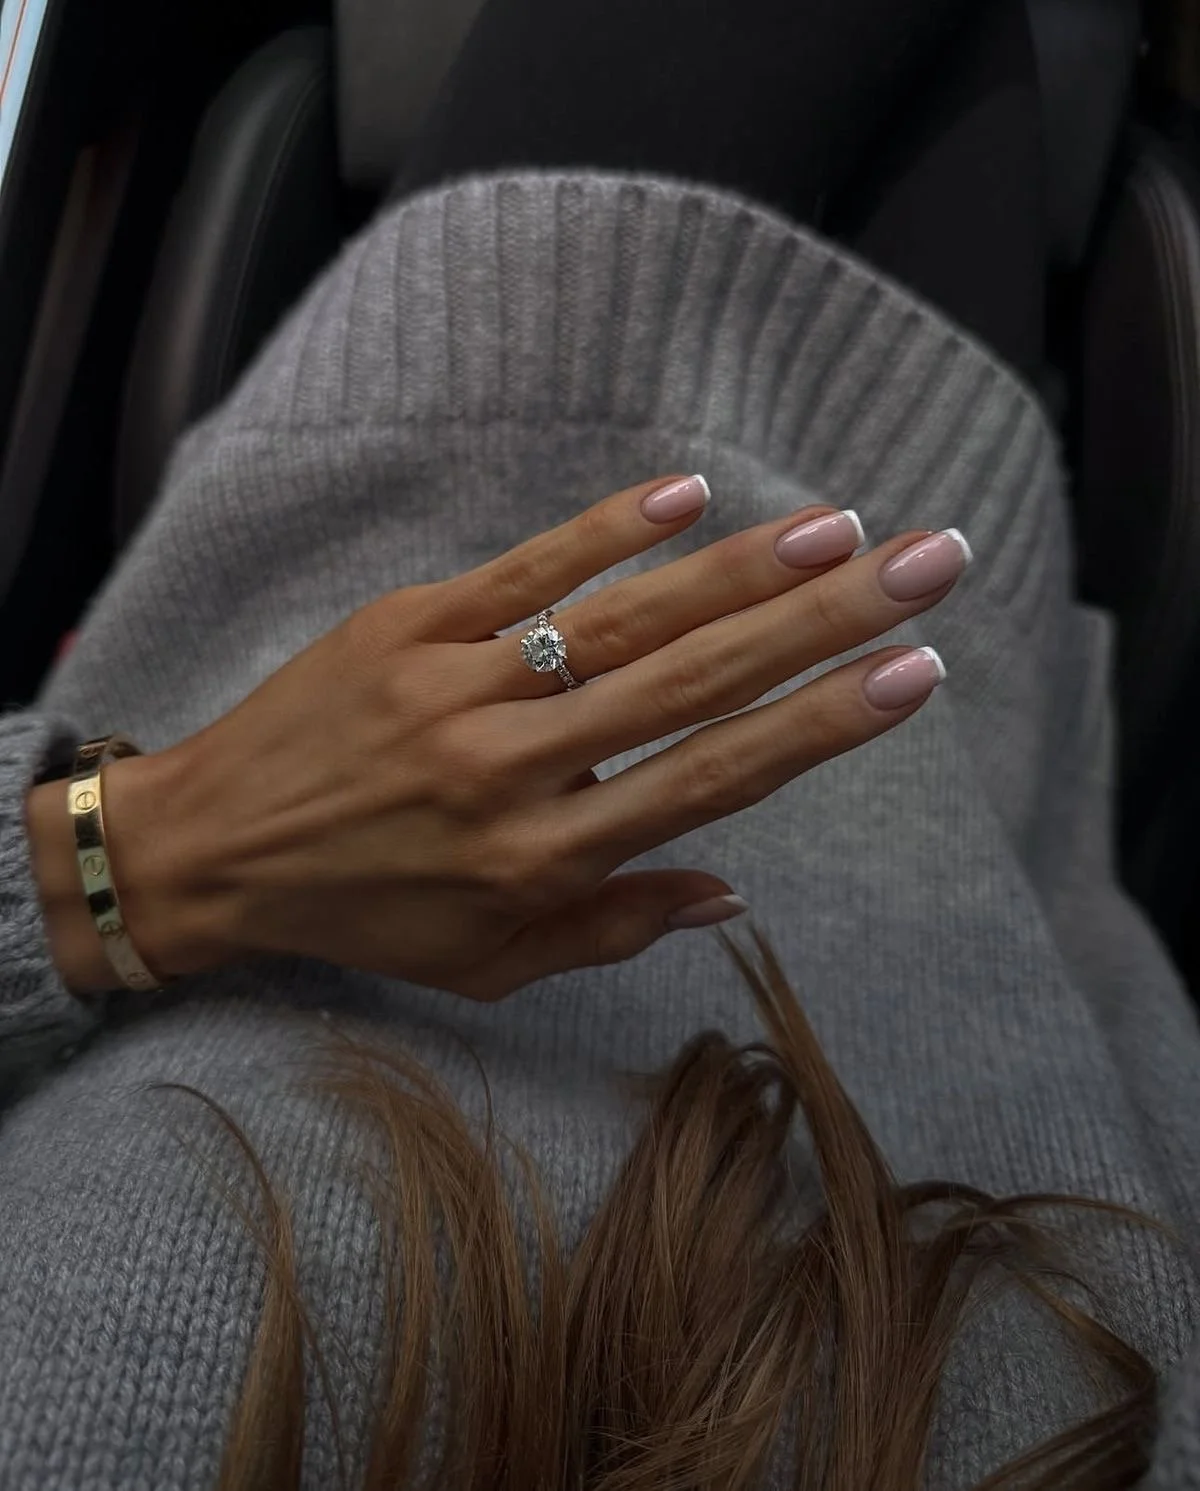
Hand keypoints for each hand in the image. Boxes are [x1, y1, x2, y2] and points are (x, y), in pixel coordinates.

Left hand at [72, 475, 968, 1000]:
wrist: (206, 852)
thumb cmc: (363, 914)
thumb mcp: (488, 964)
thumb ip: (613, 927)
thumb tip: (730, 891)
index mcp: (544, 860)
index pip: (712, 779)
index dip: (820, 724)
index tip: (911, 673)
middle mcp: (514, 768)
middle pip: (695, 682)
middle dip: (824, 621)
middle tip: (926, 564)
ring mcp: (459, 686)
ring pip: (623, 619)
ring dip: (740, 570)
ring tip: (839, 530)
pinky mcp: (408, 624)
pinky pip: (520, 568)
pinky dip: (607, 530)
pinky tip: (690, 494)